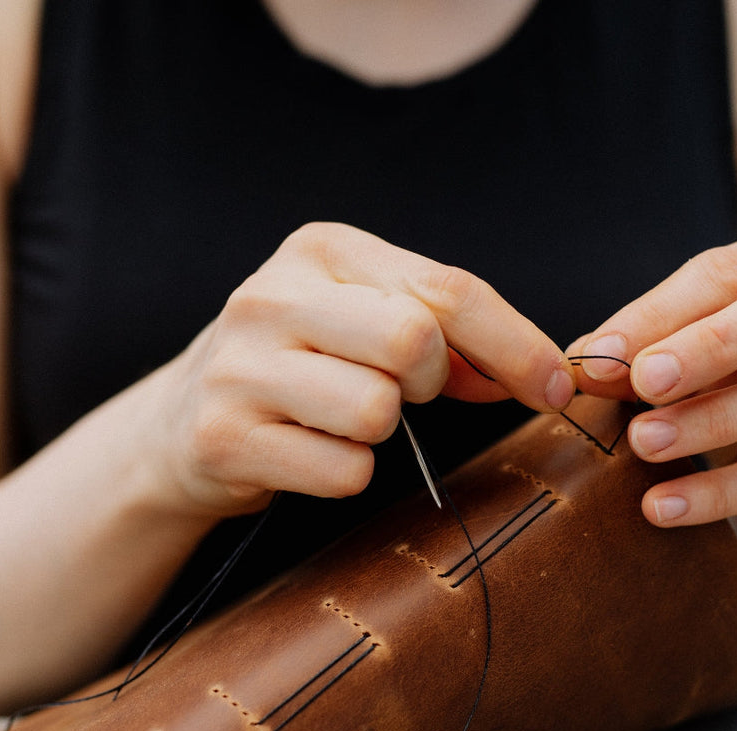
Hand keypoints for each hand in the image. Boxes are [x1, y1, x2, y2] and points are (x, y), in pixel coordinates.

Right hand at [150, 222, 574, 515]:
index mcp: (319, 249)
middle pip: (412, 342)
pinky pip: (342, 470)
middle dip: (430, 382)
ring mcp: (240, 366)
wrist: (179, 423)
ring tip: (340, 421)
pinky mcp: (223, 436)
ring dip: (382, 434)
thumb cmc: (299, 366)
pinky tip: (309, 453)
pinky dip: (345, 474)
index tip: (556, 388)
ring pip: (376, 412)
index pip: (445, 288)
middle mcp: (271, 295)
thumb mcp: (362, 322)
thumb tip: (541, 377)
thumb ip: (448, 337)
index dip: (515, 343)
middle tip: (405, 394)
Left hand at [567, 221, 736, 548]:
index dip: (659, 312)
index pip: (731, 270)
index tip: (597, 357)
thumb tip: (582, 366)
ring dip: (715, 419)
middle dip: (715, 341)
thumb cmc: (722, 384)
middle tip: (642, 382)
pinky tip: (663, 506)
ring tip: (642, 444)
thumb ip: (634, 355)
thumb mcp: (677, 361)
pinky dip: (726, 492)